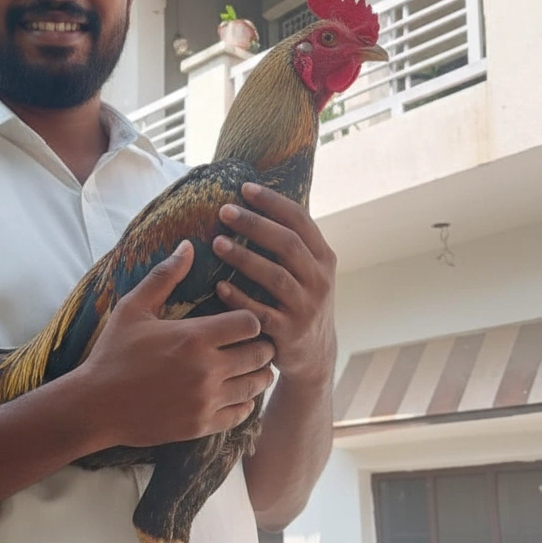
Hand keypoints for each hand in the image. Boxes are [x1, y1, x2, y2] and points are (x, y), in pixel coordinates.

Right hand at [78, 241, 275, 449]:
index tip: (240, 321)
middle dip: (261, 345)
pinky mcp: (202, 425)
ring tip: (248, 366)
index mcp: (194, 337)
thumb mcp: (133, 308)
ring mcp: (206, 400)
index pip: (251, 323)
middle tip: (252, 343)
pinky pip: (243, 413)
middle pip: (261, 353)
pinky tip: (234, 392)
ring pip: (257, 384)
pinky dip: (245, 401)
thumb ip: (164, 276)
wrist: (95, 406)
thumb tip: (187, 245)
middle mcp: (206, 369)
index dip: (250, 319)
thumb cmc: (113, 352)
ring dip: (258, 373)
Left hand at [212, 183, 336, 386]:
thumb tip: (253, 202)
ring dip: (244, 259)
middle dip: (255, 224)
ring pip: (275, 277)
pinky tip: (219, 287)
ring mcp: (306, 307)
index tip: (245, 187)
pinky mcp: (290, 333)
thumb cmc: (300, 301)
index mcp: (324, 258)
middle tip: (224, 211)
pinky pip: (262, 313)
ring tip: (217, 243)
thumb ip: (291, 244)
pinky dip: (240, 299)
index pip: (301, 221)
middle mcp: (319, 280)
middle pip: (287, 244)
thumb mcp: (308, 271)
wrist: (315, 354)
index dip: (274, 202)